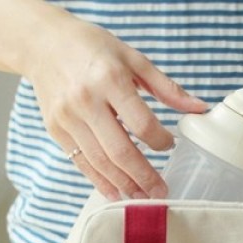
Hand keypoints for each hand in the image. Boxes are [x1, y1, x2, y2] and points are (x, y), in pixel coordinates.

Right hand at [26, 12, 207, 199]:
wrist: (43, 43)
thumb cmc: (93, 48)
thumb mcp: (133, 58)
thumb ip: (166, 87)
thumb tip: (199, 108)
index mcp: (110, 79)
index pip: (142, 123)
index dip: (160, 141)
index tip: (170, 145)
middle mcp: (86, 100)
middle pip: (120, 150)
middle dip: (144, 176)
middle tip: (162, 192)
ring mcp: (68, 118)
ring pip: (101, 162)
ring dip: (125, 185)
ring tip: (144, 198)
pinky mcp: (56, 130)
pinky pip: (82, 163)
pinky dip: (101, 182)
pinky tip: (117, 194)